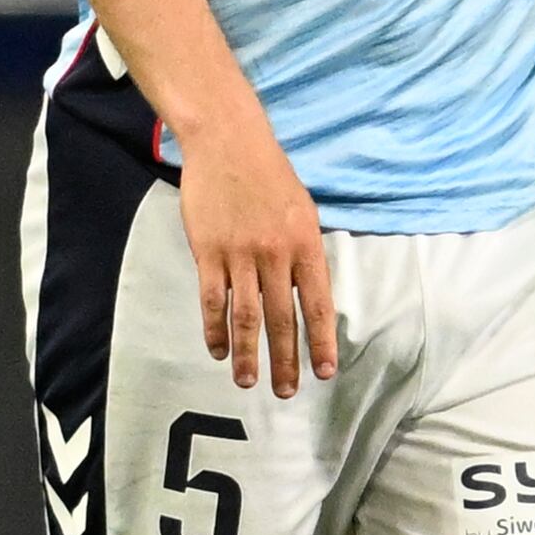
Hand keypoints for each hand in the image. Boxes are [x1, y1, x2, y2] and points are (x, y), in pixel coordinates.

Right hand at [176, 119, 337, 397]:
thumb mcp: (303, 210)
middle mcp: (276, 254)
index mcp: (306, 243)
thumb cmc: (270, 176)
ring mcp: (240, 254)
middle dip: (286, 360)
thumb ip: (305, 252)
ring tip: (249, 382)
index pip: (318, 303)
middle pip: (283, 318)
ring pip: (247, 317)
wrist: (229, 143)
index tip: (326, 371)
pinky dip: (215, 330)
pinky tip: (219, 350)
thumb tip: (310, 292)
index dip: (322, 340)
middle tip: (286, 392)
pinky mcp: (209, 252)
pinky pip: (213, 300)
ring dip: (249, 354)